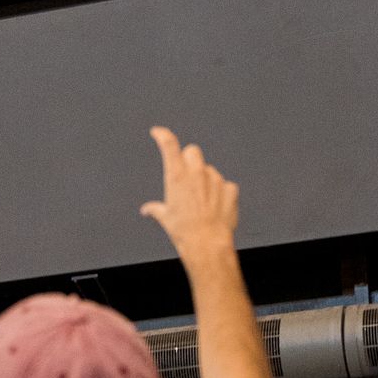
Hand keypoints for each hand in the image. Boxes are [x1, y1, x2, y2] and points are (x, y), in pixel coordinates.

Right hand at [141, 126, 237, 261]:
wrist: (207, 244)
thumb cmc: (184, 231)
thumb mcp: (165, 218)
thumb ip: (155, 209)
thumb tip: (147, 210)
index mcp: (177, 176)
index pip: (169, 145)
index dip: (162, 135)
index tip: (158, 132)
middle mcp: (196, 173)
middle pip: (193, 151)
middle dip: (189, 159)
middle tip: (187, 176)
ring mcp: (215, 179)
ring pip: (209, 170)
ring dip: (205, 179)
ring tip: (202, 202)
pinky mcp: (230, 188)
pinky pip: (224, 184)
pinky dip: (220, 192)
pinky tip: (216, 207)